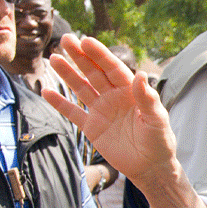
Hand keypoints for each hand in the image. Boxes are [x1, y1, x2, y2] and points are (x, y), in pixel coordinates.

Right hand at [45, 34, 178, 190]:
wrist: (151, 167)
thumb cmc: (160, 142)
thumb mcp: (157, 120)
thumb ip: (148, 99)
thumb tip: (141, 75)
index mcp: (131, 92)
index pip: (113, 68)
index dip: (100, 54)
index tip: (86, 40)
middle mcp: (114, 97)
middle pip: (94, 72)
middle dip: (80, 57)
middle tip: (66, 40)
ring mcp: (101, 111)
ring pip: (81, 88)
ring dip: (67, 74)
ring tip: (53, 58)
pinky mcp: (92, 127)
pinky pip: (73, 112)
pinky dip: (60, 103)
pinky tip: (46, 91)